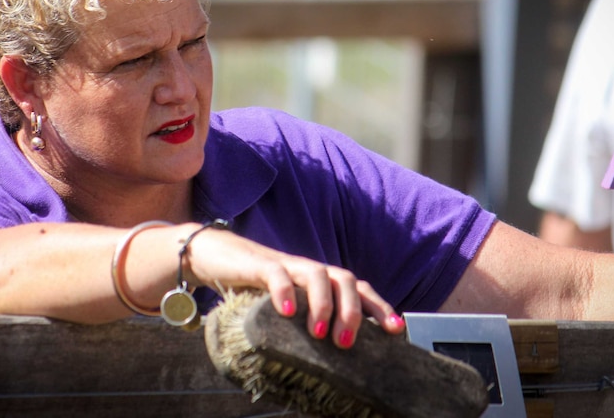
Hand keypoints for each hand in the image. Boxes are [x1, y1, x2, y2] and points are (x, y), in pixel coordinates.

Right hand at [182, 225, 404, 346]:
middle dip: (352, 311)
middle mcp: (309, 269)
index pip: (358, 288)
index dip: (378, 306)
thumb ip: (306, 320)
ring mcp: (285, 264)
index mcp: (320, 280)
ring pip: (317, 274)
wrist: (217, 255)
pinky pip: (276, 273)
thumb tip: (328, 356)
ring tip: (318, 333)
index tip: (396, 329)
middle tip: (345, 342)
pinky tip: (287, 311)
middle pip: (344, 279)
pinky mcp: (259, 264)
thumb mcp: (287, 304)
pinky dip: (285, 291)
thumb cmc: (255, 286)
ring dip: (323, 304)